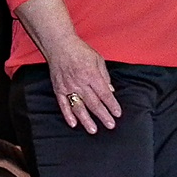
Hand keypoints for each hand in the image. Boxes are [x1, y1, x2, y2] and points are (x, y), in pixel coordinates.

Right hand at [15, 0, 121, 133]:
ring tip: (93, 130)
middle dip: (103, 115)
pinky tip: (74, 124)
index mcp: (92, 75)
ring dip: (86, 120)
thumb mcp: (98, 60)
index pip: (104, 94)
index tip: (118, 113)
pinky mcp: (58, 89)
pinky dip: (68, 115)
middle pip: (93, 103)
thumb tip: (110, 91)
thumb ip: (105, 76)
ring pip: (79, 107)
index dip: (112, 105)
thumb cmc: (81, 51)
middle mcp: (80, 83)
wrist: (60, 46)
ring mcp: (68, 87)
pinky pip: (63, 105)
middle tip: (110, 125)